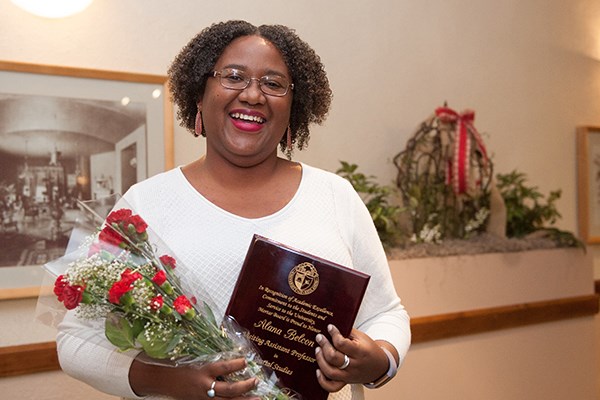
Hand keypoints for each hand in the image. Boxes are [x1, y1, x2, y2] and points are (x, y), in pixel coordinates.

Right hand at [130, 356, 260, 399]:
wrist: (160, 379)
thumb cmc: (176, 363)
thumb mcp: (192, 354)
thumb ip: (209, 351)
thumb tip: (225, 338)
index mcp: (202, 370)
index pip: (222, 368)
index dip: (235, 364)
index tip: (246, 360)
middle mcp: (204, 386)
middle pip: (228, 389)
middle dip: (245, 386)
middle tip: (256, 381)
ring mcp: (203, 398)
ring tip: (258, 399)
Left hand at [314, 324, 391, 391]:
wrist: (379, 367)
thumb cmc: (369, 349)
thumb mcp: (362, 337)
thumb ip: (348, 332)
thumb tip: (332, 327)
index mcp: (360, 352)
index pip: (342, 343)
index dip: (334, 334)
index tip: (329, 327)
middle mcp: (354, 365)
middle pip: (334, 358)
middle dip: (324, 345)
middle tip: (319, 337)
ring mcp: (349, 376)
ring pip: (330, 372)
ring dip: (320, 360)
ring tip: (317, 349)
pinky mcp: (345, 382)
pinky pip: (332, 387)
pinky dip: (322, 380)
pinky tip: (318, 370)